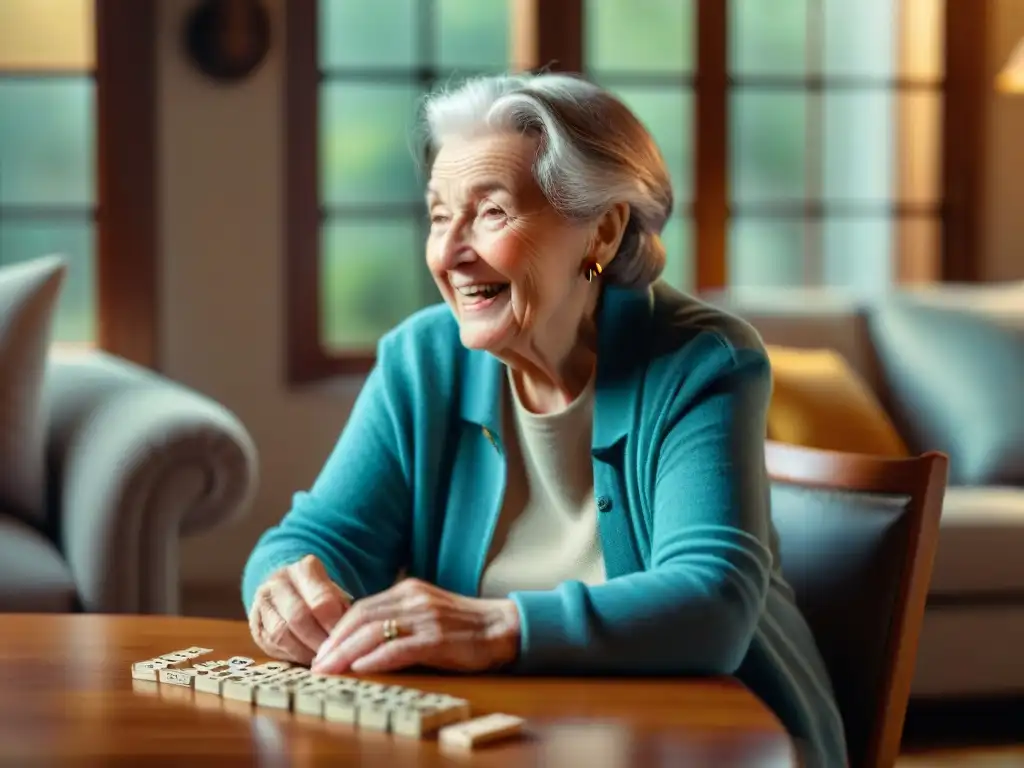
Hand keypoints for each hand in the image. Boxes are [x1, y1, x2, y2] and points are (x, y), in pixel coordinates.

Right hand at [248, 555, 351, 664]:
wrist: (286, 590)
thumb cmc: (318, 593)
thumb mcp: (335, 591)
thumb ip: (342, 608)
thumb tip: (352, 633)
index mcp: (304, 569)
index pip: (321, 600)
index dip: (334, 624)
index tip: (346, 639)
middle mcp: (277, 583)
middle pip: (298, 617)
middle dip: (318, 640)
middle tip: (334, 655)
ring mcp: (262, 604)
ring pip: (281, 633)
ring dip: (304, 651)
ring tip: (322, 660)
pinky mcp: (255, 626)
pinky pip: (271, 645)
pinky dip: (291, 656)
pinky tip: (306, 660)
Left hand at [311, 578, 519, 674]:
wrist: (503, 627)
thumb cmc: (464, 626)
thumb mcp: (427, 612)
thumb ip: (399, 618)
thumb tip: (363, 640)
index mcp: (408, 590)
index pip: (361, 607)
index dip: (337, 629)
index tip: (321, 650)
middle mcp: (413, 599)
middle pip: (360, 617)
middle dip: (334, 642)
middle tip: (316, 664)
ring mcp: (425, 618)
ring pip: (373, 631)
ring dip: (346, 652)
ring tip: (329, 669)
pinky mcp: (438, 639)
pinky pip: (399, 647)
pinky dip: (376, 657)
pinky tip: (360, 667)